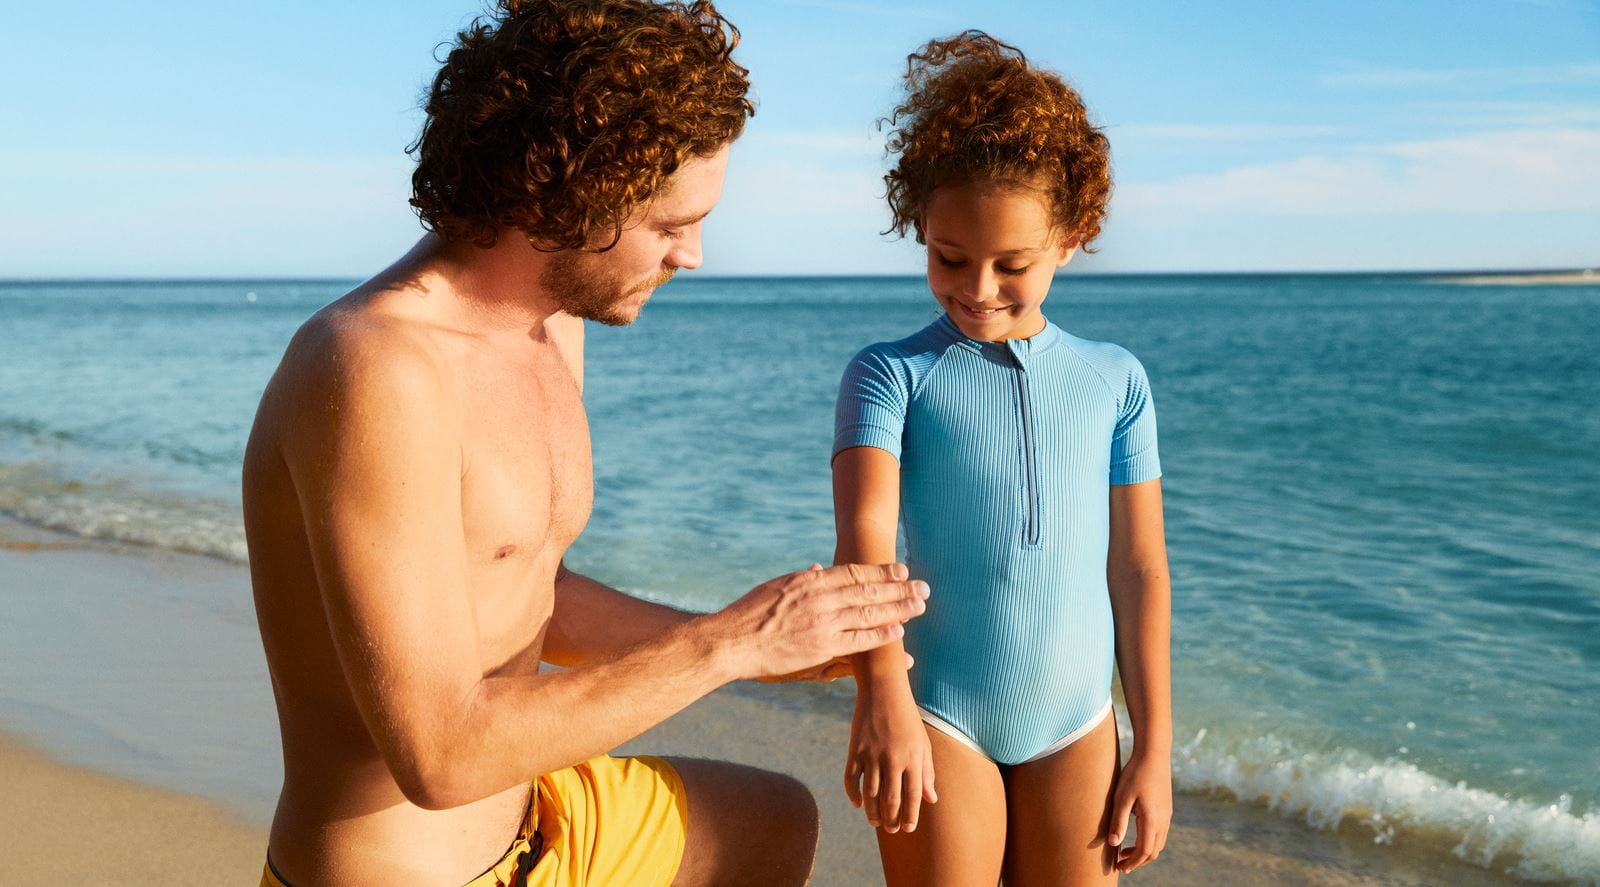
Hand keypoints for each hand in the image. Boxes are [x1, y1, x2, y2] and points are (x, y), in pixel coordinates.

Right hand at [758, 566, 917, 682]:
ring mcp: (823, 623)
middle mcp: (821, 598)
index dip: (881, 571)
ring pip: (869, 613)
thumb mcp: (778, 586)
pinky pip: (859, 641)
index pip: (855, 572)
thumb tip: (821, 568)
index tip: (901, 570)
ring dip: (898, 609)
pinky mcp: (821, 647)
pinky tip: (899, 632)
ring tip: (919, 605)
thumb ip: (805, 580)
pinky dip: (881, 635)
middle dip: (899, 588)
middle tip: (923, 587)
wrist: (733, 640)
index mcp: (810, 581)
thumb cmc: (751, 613)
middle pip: (869, 591)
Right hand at [844, 685, 936, 832]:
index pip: (913, 796)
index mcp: (912, 758)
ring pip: (870, 793)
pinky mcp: (855, 750)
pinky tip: (858, 804)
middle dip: (892, 819)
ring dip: (873, 812)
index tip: (908, 829)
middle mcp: (892, 759)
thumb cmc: (907, 718)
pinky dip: (853, 794)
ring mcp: (871, 755)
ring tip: (876, 822)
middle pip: (891, 799)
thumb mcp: (923, 743)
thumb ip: (927, 772)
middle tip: (892, 830)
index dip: (911, 816)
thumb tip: (931, 799)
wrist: (884, 690)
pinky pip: (852, 779)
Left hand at [1106, 750, 1171, 872]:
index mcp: (1152, 820)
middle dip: (1138, 861)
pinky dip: (1148, 840)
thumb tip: (1113, 844)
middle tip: (1121, 864)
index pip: (1144, 852)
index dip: (1132, 862)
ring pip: (1158, 843)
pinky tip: (1135, 834)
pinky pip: (1160, 833)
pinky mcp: (1166, 809)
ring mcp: (1167, 815)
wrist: (1154, 754)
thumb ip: (1118, 822)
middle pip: (1153, 851)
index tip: (1119, 867)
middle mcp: (1163, 821)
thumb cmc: (1135, 774)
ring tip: (1125, 851)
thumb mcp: (1122, 798)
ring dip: (1143, 851)